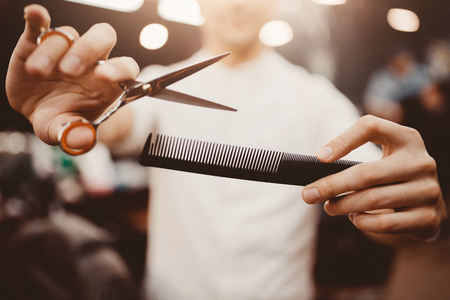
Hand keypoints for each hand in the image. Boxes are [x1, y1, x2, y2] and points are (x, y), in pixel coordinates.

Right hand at [5, 4, 138, 149]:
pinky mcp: (38, 42)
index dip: (120, 68)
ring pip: (69, 34)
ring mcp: (66, 48)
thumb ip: (76, 135)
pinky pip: (42, 25)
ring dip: (53, 50)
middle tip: (68, 72)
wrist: (37, 112)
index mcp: (107, 82)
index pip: (126, 66)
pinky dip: (39, 19)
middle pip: (103, 37)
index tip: (104, 76)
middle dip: (86, 51)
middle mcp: (91, 60)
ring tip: (37, 72)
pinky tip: (36, 16)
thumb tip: (82, 139)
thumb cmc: (61, 120)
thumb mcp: (66, 131)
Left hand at [302, 115, 446, 240]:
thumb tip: (317, 166)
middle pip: (366, 173)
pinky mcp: (428, 217)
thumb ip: (354, 158)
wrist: (429, 205)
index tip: (320, 157)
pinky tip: (355, 217)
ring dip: (342, 206)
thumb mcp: (383, 158)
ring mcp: (428, 190)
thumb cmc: (393, 176)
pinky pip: (384, 223)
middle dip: (331, 186)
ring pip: (372, 200)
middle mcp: (421, 161)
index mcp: (406, 138)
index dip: (342, 140)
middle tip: (308, 195)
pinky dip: (362, 222)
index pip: (371, 127)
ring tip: (329, 207)